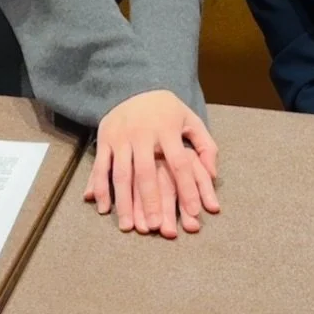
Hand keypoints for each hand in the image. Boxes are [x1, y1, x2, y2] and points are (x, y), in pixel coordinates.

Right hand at [84, 89, 219, 235]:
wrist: (134, 85)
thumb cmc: (167, 111)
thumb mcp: (190, 120)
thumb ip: (206, 145)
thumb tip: (213, 175)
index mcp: (167, 128)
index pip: (180, 162)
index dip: (187, 189)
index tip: (193, 213)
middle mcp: (143, 132)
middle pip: (147, 172)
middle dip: (150, 202)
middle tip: (155, 228)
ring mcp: (121, 136)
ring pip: (121, 173)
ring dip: (124, 202)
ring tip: (129, 227)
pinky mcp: (104, 138)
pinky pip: (101, 166)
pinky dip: (100, 188)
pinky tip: (103, 208)